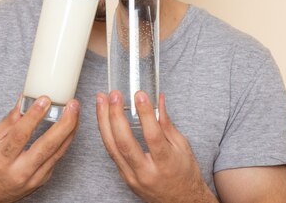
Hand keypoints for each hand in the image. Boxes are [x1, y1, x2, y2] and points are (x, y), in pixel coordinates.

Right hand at [0, 95, 79, 202]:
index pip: (20, 135)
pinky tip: (69, 127)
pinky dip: (64, 141)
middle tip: (72, 105)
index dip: (34, 116)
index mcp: (0, 158)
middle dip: (63, 124)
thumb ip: (9, 120)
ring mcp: (32, 179)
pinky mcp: (41, 181)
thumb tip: (24, 98)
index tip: (44, 99)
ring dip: (69, 130)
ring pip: (57, 152)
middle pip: (46, 146)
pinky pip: (56, 158)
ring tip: (75, 111)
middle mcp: (18, 171)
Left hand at [96, 90, 216, 202]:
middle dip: (115, 115)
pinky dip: (106, 133)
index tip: (139, 95)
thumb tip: (158, 100)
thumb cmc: (184, 174)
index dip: (145, 113)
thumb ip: (167, 123)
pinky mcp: (124, 177)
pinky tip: (103, 117)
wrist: (180, 202)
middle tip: (113, 95)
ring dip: (103, 121)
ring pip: (111, 147)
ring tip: (101, 100)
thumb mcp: (182, 147)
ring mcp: (132, 176)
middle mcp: (146, 172)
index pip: (152, 136)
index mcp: (166, 163)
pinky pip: (111, 153)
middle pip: (125, 142)